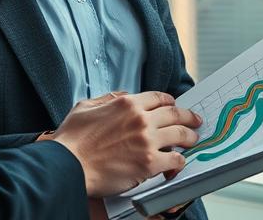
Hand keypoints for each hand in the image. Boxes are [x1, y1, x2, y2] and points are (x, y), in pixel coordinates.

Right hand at [51, 90, 202, 196]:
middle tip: (196, 121)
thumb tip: (121, 96)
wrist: (67, 166)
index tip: (175, 106)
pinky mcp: (148, 163)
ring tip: (193, 140)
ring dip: (189, 137)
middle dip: (188, 117)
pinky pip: (174, 160)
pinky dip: (179, 161)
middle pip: (175, 114)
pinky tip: (179, 162)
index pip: (159, 98)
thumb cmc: (71, 140)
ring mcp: (146, 140)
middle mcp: (141, 118)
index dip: (170, 102)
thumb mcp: (85, 107)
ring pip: (180, 135)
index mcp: (127, 103)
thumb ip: (106, 99)